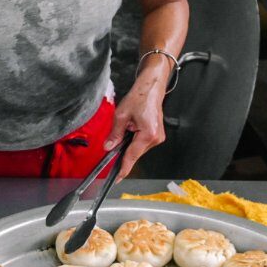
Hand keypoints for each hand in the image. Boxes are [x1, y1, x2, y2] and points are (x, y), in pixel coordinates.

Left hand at [104, 61, 169, 180]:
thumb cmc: (140, 97)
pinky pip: (142, 144)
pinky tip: (133, 128)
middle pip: (134, 153)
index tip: (118, 178)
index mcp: (148, 134)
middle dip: (124, 149)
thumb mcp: (121, 115)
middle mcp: (155, 138)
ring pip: (138, 149)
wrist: (151, 88)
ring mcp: (158, 137)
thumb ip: (114, 134)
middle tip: (120, 133)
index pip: (132, 156)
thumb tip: (108, 147)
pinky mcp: (157, 135)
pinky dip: (135, 140)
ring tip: (130, 125)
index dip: (123, 168)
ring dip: (130, 142)